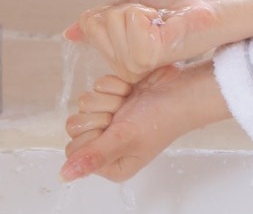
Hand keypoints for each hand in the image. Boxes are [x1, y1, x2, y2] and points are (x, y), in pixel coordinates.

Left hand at [61, 61, 229, 183]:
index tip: (110, 128)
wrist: (182, 88)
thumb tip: (63, 175)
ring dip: (110, 97)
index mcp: (110, 162)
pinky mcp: (115, 94)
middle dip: (99, 113)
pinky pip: (98, 85)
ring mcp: (111, 116)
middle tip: (122, 114)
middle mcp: (107, 141)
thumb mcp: (125, 139)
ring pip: (85, 102)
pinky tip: (131, 89)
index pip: (74, 150)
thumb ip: (94, 155)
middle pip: (76, 124)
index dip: (89, 135)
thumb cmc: (161, 118)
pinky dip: (116, 84)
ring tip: (129, 101)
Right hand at [64, 0, 220, 82]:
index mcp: (120, 56)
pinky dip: (148, 11)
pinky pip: (130, 19)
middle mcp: (125, 66)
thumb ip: (103, 19)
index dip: (114, 9)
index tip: (140, 15)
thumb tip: (71, 31)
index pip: (89, 24)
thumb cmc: (180, 9)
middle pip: (99, 22)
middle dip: (127, 8)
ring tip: (160, 21)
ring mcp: (135, 64)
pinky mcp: (147, 55)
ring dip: (139, 10)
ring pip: (113, 19)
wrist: (210, 10)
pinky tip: (164, 24)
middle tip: (154, 18)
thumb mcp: (134, 8)